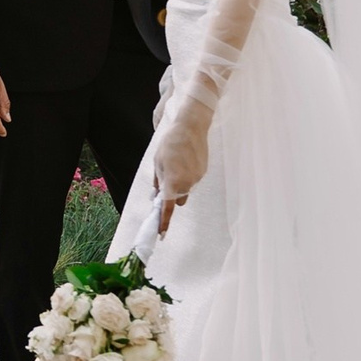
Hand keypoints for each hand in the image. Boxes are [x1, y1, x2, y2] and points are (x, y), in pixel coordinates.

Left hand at [153, 112, 207, 233]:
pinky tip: (186, 159)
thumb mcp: (158, 161)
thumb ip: (158, 182)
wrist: (191, 127)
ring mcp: (196, 178)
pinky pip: (192, 180)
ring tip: (177, 162)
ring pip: (186, 189)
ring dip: (180, 183)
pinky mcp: (203, 173)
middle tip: (167, 178)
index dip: (164, 221)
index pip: (168, 207)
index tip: (162, 233)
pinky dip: (188, 175)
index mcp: (172, 181)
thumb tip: (157, 196)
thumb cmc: (170, 143)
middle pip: (178, 199)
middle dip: (173, 195)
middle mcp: (186, 183)